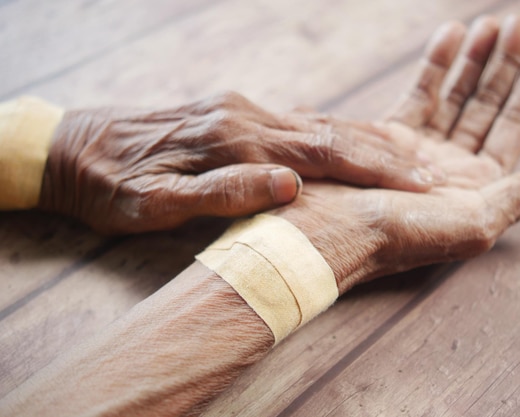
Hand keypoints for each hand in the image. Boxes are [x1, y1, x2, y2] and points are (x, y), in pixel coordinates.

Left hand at [38, 92, 435, 233]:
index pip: (322, 155)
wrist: (77, 149)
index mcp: (233, 142)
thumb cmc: (117, 185)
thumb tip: (289, 185)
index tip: (418, 185)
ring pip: (318, 124)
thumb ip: (223, 191)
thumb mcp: (157, 202)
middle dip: (383, 154)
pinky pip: (295, 122)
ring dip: (364, 142)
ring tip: (407, 157)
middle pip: (330, 134)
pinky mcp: (234, 113)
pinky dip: (332, 133)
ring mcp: (241, 111)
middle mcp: (245, 118)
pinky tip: (352, 140)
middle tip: (429, 173)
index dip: (373, 171)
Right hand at [272, 15, 519, 293]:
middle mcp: (449, 168)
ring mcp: (417, 150)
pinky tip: (450, 36)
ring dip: (474, 60)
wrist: (329, 232)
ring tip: (491, 24)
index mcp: (475, 189)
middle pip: (486, 106)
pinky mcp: (385, 137)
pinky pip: (418, 94)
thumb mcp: (473, 223)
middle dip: (505, 66)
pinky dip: (436, 65)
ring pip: (454, 96)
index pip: (513, 129)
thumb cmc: (399, 233)